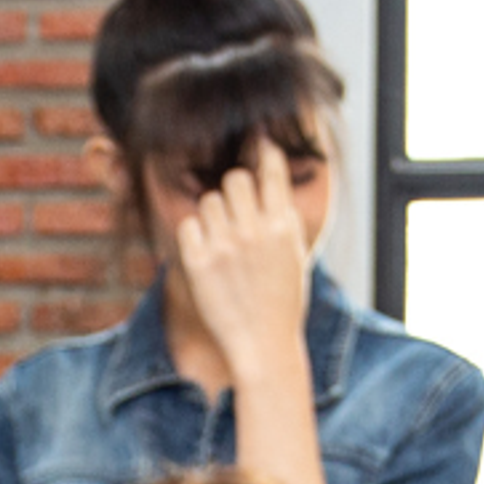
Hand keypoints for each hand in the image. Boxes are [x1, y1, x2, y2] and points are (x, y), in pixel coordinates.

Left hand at [173, 132, 312, 378]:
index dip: (263, 149)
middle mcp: (254, 230)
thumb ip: (281, 217)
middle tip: (237, 215)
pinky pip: (189, 225)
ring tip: (224, 245)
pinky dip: (195, 237)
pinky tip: (207, 257)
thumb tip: (268, 178)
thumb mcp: (294, 254)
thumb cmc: (282, 302)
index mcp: (282, 225)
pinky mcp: (198, 261)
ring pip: (209, 201)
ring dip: (214, 216)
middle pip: (235, 179)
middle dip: (234, 192)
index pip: (270, 169)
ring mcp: (224, 245)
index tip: (257, 137)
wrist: (264, 346)